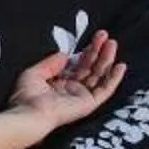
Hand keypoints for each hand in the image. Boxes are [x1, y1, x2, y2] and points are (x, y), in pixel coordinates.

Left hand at [8, 32, 125, 131]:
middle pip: (90, 67)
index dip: (86, 51)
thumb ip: (51, 63)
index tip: (93, 37)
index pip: (77, 65)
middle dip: (98, 51)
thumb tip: (65, 55)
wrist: (30, 113)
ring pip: (99, 75)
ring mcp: (81, 97)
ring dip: (107, 59)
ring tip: (112, 43)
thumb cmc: (27, 97)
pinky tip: (121, 66)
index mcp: (59, 84)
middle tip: (104, 35)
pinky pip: (105, 90)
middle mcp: (72, 90)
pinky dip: (114, 79)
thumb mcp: (34, 73)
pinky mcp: (89, 104)